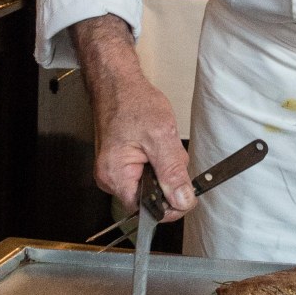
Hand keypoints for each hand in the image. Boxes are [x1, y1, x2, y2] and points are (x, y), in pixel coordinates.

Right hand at [72, 15, 196, 219]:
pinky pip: (144, 173)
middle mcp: (109, 178)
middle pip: (149, 199)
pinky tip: (155, 145)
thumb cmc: (132, 102)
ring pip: (149, 185)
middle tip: (171, 155)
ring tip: (161, 144)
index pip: (146, 211)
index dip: (170, 206)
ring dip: (163, 170)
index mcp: (115, 176)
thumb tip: (183, 200)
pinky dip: (156, 162)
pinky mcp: (119, 163)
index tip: (186, 192)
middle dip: (168, 182)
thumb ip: (172, 172)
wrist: (117, 83)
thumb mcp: (160, 136)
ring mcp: (113, 171)